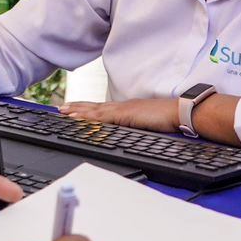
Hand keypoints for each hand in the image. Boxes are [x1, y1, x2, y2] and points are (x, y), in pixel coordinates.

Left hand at [57, 98, 178, 132]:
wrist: (180, 112)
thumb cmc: (169, 119)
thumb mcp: (148, 125)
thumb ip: (137, 128)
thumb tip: (130, 134)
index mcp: (127, 109)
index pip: (103, 108)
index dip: (88, 109)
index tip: (74, 109)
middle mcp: (122, 106)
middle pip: (95, 107)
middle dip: (77, 108)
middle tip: (60, 109)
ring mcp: (123, 109)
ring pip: (95, 110)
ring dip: (78, 111)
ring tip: (64, 112)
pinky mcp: (125, 115)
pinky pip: (103, 117)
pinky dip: (90, 117)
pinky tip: (80, 119)